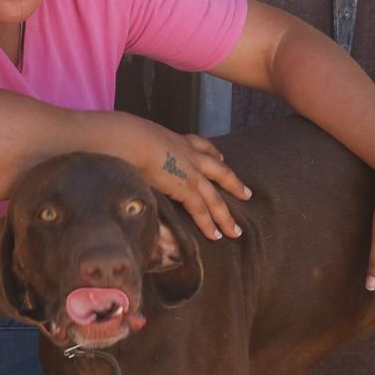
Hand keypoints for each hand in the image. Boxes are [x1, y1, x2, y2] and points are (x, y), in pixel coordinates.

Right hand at [135, 126, 249, 240]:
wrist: (133, 140)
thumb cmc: (128, 138)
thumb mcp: (140, 139)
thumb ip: (142, 148)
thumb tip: (128, 155)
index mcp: (179, 141)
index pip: (202, 146)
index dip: (214, 153)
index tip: (221, 159)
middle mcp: (191, 155)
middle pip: (220, 171)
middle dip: (234, 184)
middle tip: (246, 194)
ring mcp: (192, 173)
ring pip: (215, 198)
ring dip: (225, 216)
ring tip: (235, 231)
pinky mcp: (186, 188)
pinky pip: (201, 210)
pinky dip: (208, 224)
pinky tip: (215, 236)